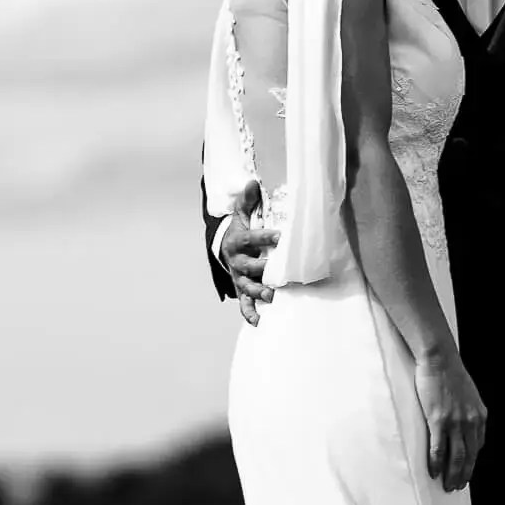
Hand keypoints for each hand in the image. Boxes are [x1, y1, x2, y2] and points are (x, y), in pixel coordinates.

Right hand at [218, 180, 277, 326]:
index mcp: (237, 241)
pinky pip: (244, 304)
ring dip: (259, 292)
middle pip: (249, 266)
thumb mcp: (240, 216)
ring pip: (248, 286)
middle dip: (263, 269)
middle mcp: (237, 261)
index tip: (280, 236)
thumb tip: (252, 182)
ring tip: (271, 296)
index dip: (265, 237)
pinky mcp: (242, 290)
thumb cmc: (239, 233)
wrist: (224, 250)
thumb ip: (247, 202)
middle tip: (278, 272)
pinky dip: (250, 314)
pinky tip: (260, 322)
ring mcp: (239, 278)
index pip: (251, 238)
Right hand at [414, 353, 486, 492]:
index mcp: (480, 416)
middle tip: (457, 486)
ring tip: (447, 485)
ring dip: (452, 474)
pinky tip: (434, 472)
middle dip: (463, 474)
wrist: (439, 358)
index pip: (478, 446)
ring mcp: (455, 422)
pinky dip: (437, 463)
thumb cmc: (450, 372)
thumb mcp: (468, 394)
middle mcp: (471, 422)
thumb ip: (469, 411)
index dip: (472, 461)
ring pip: (456, 457)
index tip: (466, 470)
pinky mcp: (438, 420)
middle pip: (469, 456)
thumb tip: (463, 425)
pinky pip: (439, 449)